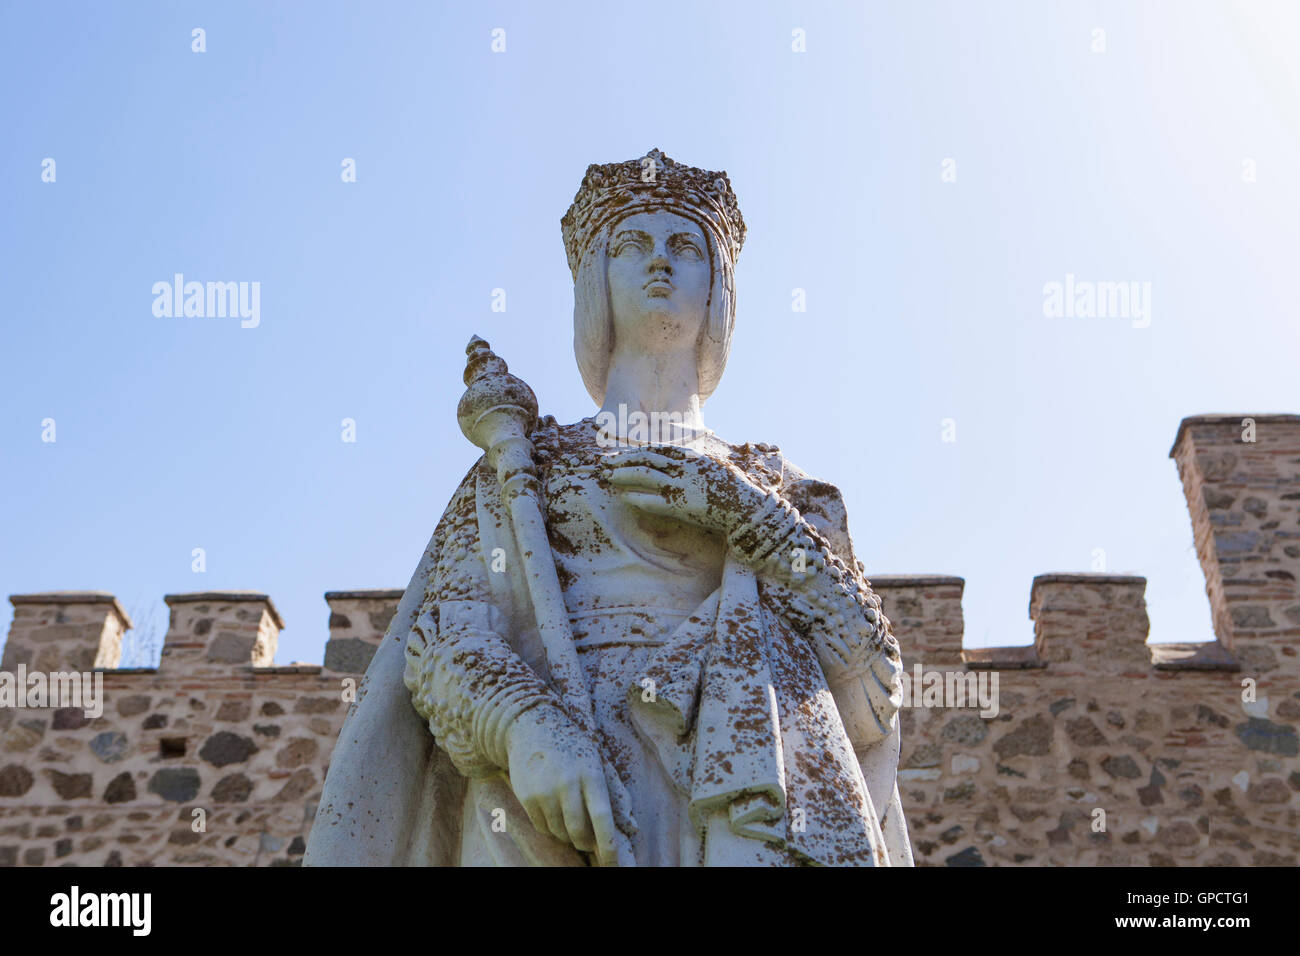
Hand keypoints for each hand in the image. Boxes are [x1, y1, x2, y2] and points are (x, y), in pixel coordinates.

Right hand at [505, 704, 621, 865]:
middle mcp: (567, 784)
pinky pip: (543, 828)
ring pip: (560, 832)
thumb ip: (614, 795)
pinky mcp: (527, 797)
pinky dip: (551, 828)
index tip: (613, 864)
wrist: (532, 726)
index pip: (601, 818)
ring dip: (568, 834)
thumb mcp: (597, 762)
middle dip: (586, 843)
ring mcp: (545, 791)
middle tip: (589, 843)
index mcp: (591, 774)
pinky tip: (553, 810)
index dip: (608, 846)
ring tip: (570, 817)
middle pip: (579, 831)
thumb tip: (632, 829)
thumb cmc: (573, 746)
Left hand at [598, 445, 766, 533]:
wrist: (746, 505)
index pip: (654, 449)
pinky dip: (638, 497)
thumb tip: (675, 463)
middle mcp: (683, 467)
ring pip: (645, 475)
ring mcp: (682, 485)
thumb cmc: (730, 489)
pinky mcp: (682, 505)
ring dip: (623, 475)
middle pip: (645, 458)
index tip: (617, 453)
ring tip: (607, 477)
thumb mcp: (710, 467)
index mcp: (690, 456)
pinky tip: (625, 497)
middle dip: (621, 460)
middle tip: (602, 463)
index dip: (633, 450)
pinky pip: (654, 500)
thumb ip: (691, 463)